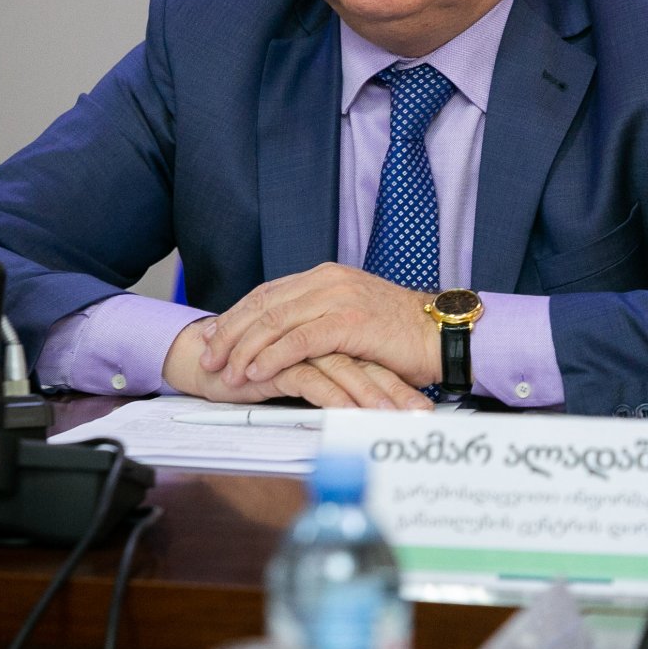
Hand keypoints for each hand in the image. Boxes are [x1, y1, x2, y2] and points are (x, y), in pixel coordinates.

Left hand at [196, 263, 439, 389]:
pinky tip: (256, 372)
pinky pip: (299, 340)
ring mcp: (338, 298)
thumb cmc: (398, 333)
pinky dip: (272, 357)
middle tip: (208, 358)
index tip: (212, 339)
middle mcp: (327, 280)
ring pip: (274, 321)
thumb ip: (317, 318)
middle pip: (262, 305)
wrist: (440, 333)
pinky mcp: (349, 321)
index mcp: (324, 276)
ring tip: (227, 372)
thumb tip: (280, 339)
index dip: (235, 317)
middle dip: (229, 333)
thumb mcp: (350, 316)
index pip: (266, 293)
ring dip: (244, 349)